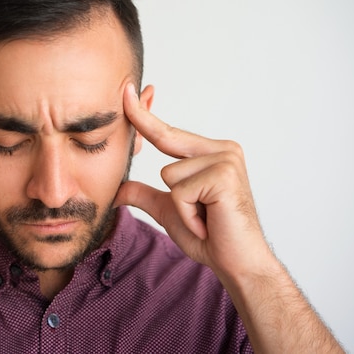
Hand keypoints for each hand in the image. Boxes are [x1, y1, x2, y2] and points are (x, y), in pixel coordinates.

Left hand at [115, 83, 272, 279]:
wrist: (237, 264)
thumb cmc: (209, 235)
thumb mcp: (168, 210)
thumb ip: (144, 194)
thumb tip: (116, 190)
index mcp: (210, 152)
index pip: (167, 132)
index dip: (143, 114)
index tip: (126, 89)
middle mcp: (221, 149)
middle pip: (164, 146)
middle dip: (172, 185)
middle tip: (203, 215)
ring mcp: (225, 159)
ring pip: (168, 175)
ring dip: (180, 207)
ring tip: (205, 218)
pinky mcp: (223, 176)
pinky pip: (179, 192)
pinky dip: (187, 214)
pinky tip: (208, 222)